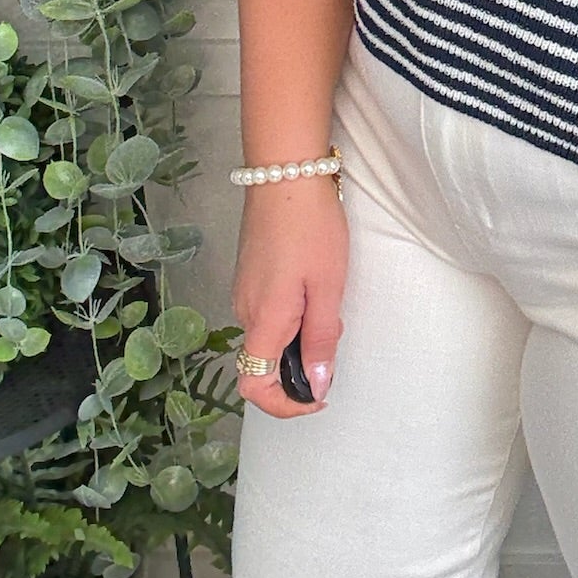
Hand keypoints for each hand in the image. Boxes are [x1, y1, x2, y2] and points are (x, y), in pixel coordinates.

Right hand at [231, 179, 348, 417]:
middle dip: (301, 362)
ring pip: (268, 333)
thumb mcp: (327, 287)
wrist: (285, 172)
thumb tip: (317, 384)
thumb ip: (321, 339)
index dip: (284, 405)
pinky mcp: (249, 271)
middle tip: (334, 329)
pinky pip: (267, 309)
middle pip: (263, 361)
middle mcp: (244, 309)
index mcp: (264, 320)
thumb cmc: (311, 228)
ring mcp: (243, 289)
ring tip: (327, 296)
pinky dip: (292, 312)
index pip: (254, 386)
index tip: (317, 397)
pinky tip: (313, 281)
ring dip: (299, 334)